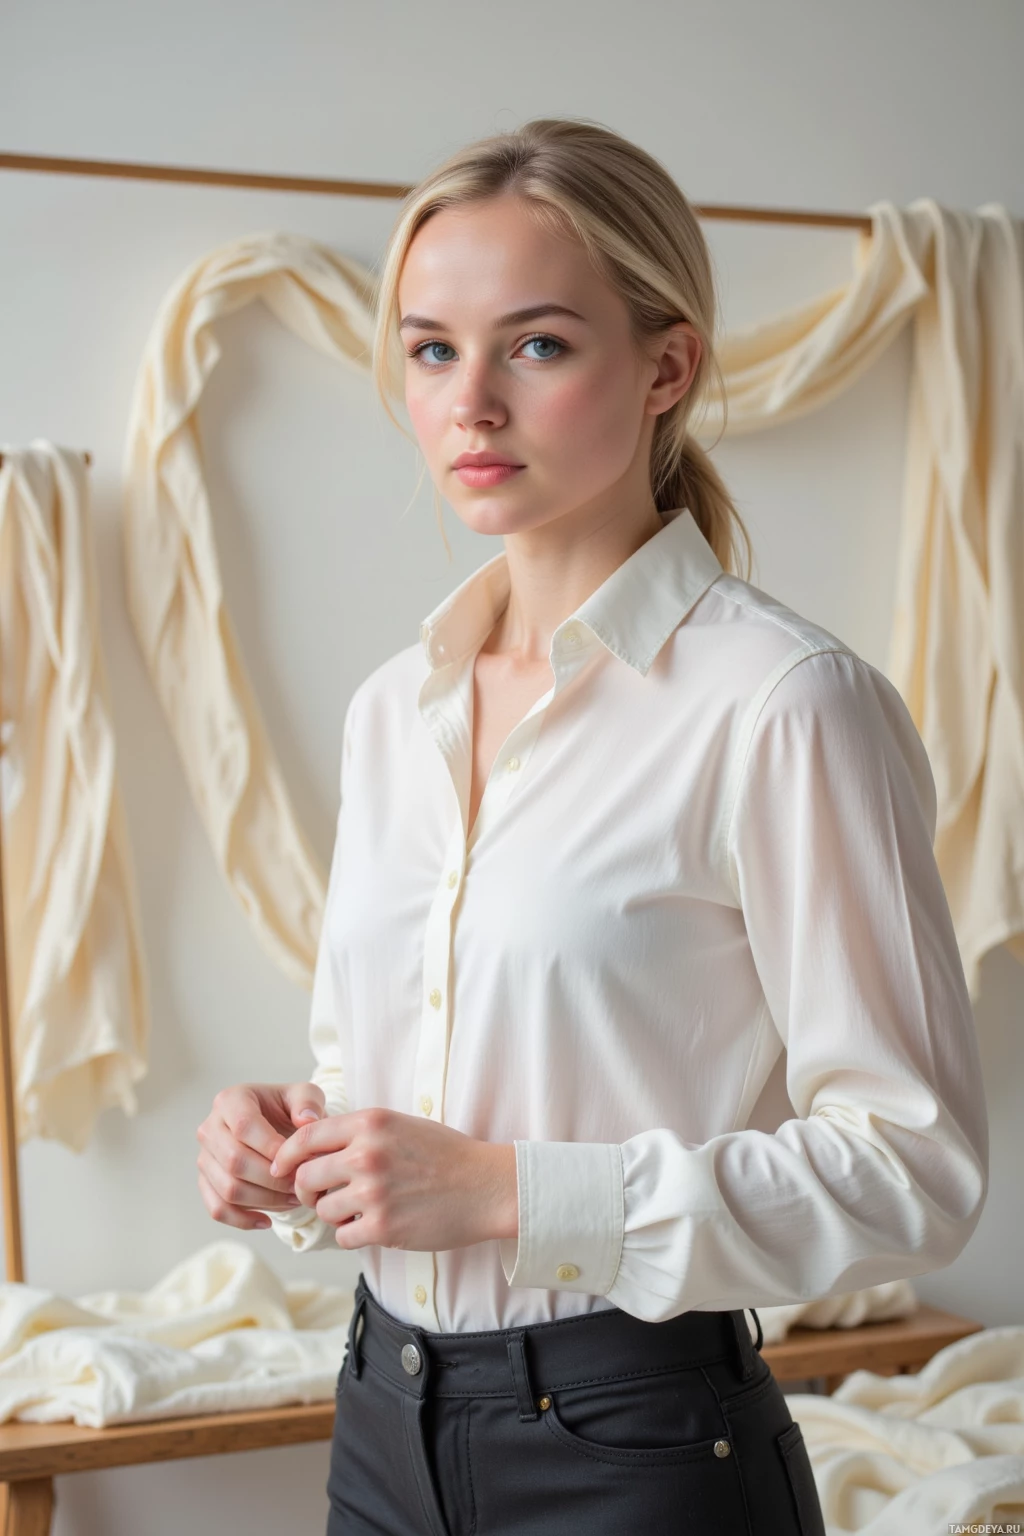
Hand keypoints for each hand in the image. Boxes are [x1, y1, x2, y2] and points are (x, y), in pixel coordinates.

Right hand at [197, 1081, 326, 1229]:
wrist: (275, 1125)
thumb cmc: (288, 1109)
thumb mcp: (304, 1095)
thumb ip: (308, 1101)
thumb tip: (307, 1120)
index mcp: (230, 1100)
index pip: (244, 1126)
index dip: (271, 1147)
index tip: (297, 1160)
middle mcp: (210, 1127)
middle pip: (234, 1161)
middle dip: (272, 1179)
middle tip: (299, 1185)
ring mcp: (205, 1156)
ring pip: (228, 1188)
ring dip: (264, 1201)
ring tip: (293, 1200)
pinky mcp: (205, 1181)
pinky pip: (217, 1208)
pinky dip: (242, 1220)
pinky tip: (267, 1221)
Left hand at [270, 1106, 517, 1252]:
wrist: (486, 1186)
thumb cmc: (446, 1154)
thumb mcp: (401, 1125)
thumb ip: (360, 1132)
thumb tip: (314, 1147)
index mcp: (370, 1123)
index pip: (306, 1137)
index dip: (287, 1156)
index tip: (281, 1169)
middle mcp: (366, 1154)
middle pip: (305, 1177)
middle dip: (307, 1190)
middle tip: (321, 1196)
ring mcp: (373, 1192)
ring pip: (323, 1209)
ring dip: (334, 1214)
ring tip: (358, 1210)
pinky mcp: (383, 1227)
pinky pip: (344, 1237)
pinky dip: (353, 1235)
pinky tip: (373, 1226)